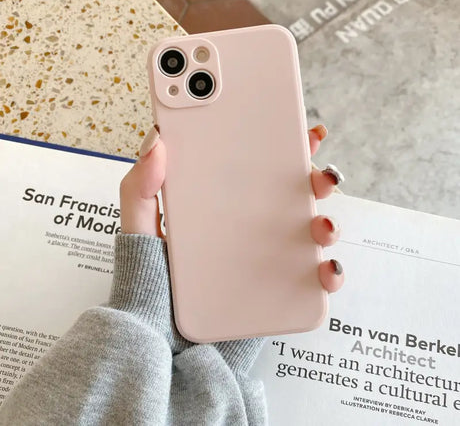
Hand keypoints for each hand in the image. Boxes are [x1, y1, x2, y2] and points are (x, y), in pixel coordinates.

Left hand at [120, 124, 343, 293]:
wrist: (158, 337)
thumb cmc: (149, 278)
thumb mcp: (139, 227)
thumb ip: (140, 186)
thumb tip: (157, 140)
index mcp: (226, 206)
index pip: (260, 171)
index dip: (284, 150)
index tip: (301, 135)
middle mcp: (252, 229)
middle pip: (295, 198)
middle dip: (317, 181)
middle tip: (320, 176)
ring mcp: (268, 260)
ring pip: (311, 236)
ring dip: (328, 225)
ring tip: (321, 226)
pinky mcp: (277, 292)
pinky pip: (312, 282)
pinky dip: (329, 274)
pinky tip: (325, 269)